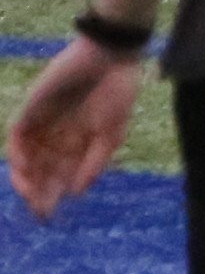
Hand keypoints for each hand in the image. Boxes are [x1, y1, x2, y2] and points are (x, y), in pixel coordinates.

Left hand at [9, 41, 140, 219]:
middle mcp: (56, 138)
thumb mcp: (112, 134)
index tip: (50, 215)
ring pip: (25, 159)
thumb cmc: (117, 94)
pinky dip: (19, 154)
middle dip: (38, 193)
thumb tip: (76, 193)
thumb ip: (94, 163)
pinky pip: (18, 138)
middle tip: (39, 211)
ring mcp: (42, 125)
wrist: (109, 57)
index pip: (59, 176)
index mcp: (77, 144)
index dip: (53, 196)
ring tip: (30, 193)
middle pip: (40, 172)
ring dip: (25, 178)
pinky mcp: (30, 110)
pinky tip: (27, 167)